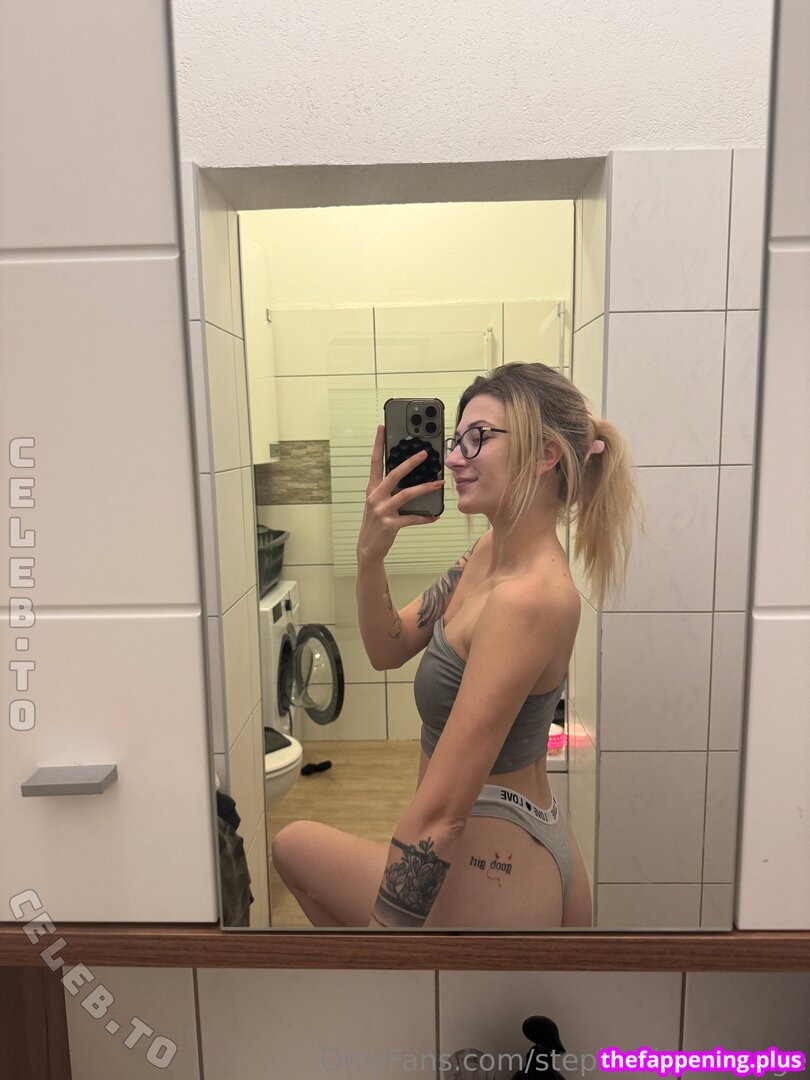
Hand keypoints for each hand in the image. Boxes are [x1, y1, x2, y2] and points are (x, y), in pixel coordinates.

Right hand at [356, 424, 444, 563]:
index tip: (381, 428)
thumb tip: (411, 478)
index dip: (378, 444)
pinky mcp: (390, 525)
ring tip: (439, 483)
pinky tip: (435, 516)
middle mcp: (375, 497)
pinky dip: (425, 517)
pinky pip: (412, 518)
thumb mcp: (378, 503)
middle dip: (410, 462)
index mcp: (372, 489)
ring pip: (407, 494)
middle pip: (394, 474)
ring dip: (425, 488)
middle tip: (424, 453)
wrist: (368, 548)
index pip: (375, 462)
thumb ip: (389, 490)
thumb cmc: (376, 523)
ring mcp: (382, 511)